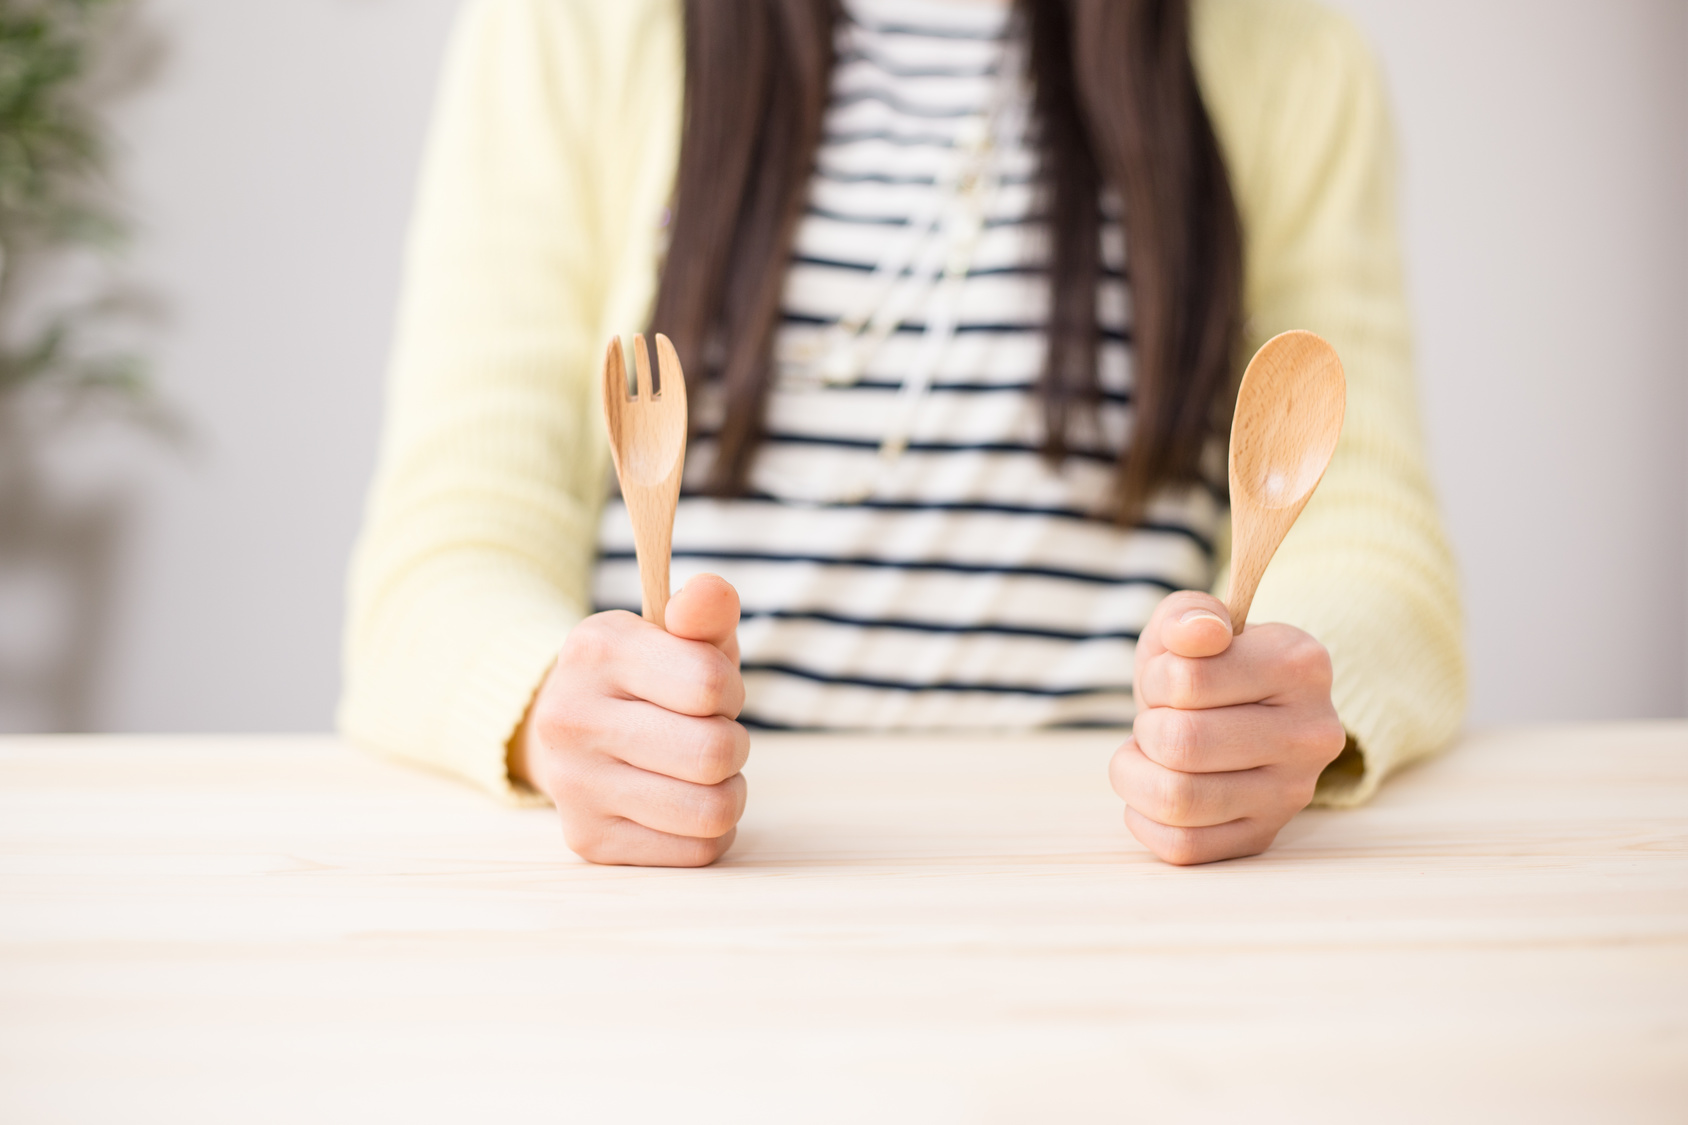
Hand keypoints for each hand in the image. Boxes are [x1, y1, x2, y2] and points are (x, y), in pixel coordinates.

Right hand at [509, 573, 747, 866]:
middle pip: (713, 754)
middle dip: (732, 743)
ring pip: (712, 811)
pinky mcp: (588, 840)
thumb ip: (706, 609)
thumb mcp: (676, 633)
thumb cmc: (649, 678)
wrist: (570, 727)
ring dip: (728, 791)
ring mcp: (573, 786)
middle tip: (708, 733)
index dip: (728, 689)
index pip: (709, 684)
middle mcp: (570, 718)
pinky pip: (698, 850)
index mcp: (595, 650)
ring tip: (702, 772)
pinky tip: (681, 802)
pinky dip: (708, 828)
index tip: (709, 690)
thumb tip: (713, 593)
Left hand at [1110, 591, 1346, 864]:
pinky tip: (1155, 790)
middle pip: (1181, 743)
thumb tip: (1200, 633)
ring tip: (1148, 756)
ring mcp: (1293, 794)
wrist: (1236, 716)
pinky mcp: (1264, 837)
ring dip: (1136, 775)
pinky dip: (1145, 817)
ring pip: (1178, 800)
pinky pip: (1181, 846)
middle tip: (1158, 721)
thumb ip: (1188, 614)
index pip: (1187, 680)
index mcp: (1301, 665)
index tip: (1168, 678)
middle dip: (1148, 728)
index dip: (1157, 677)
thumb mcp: (1193, 624)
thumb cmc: (1206, 668)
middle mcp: (1311, 734)